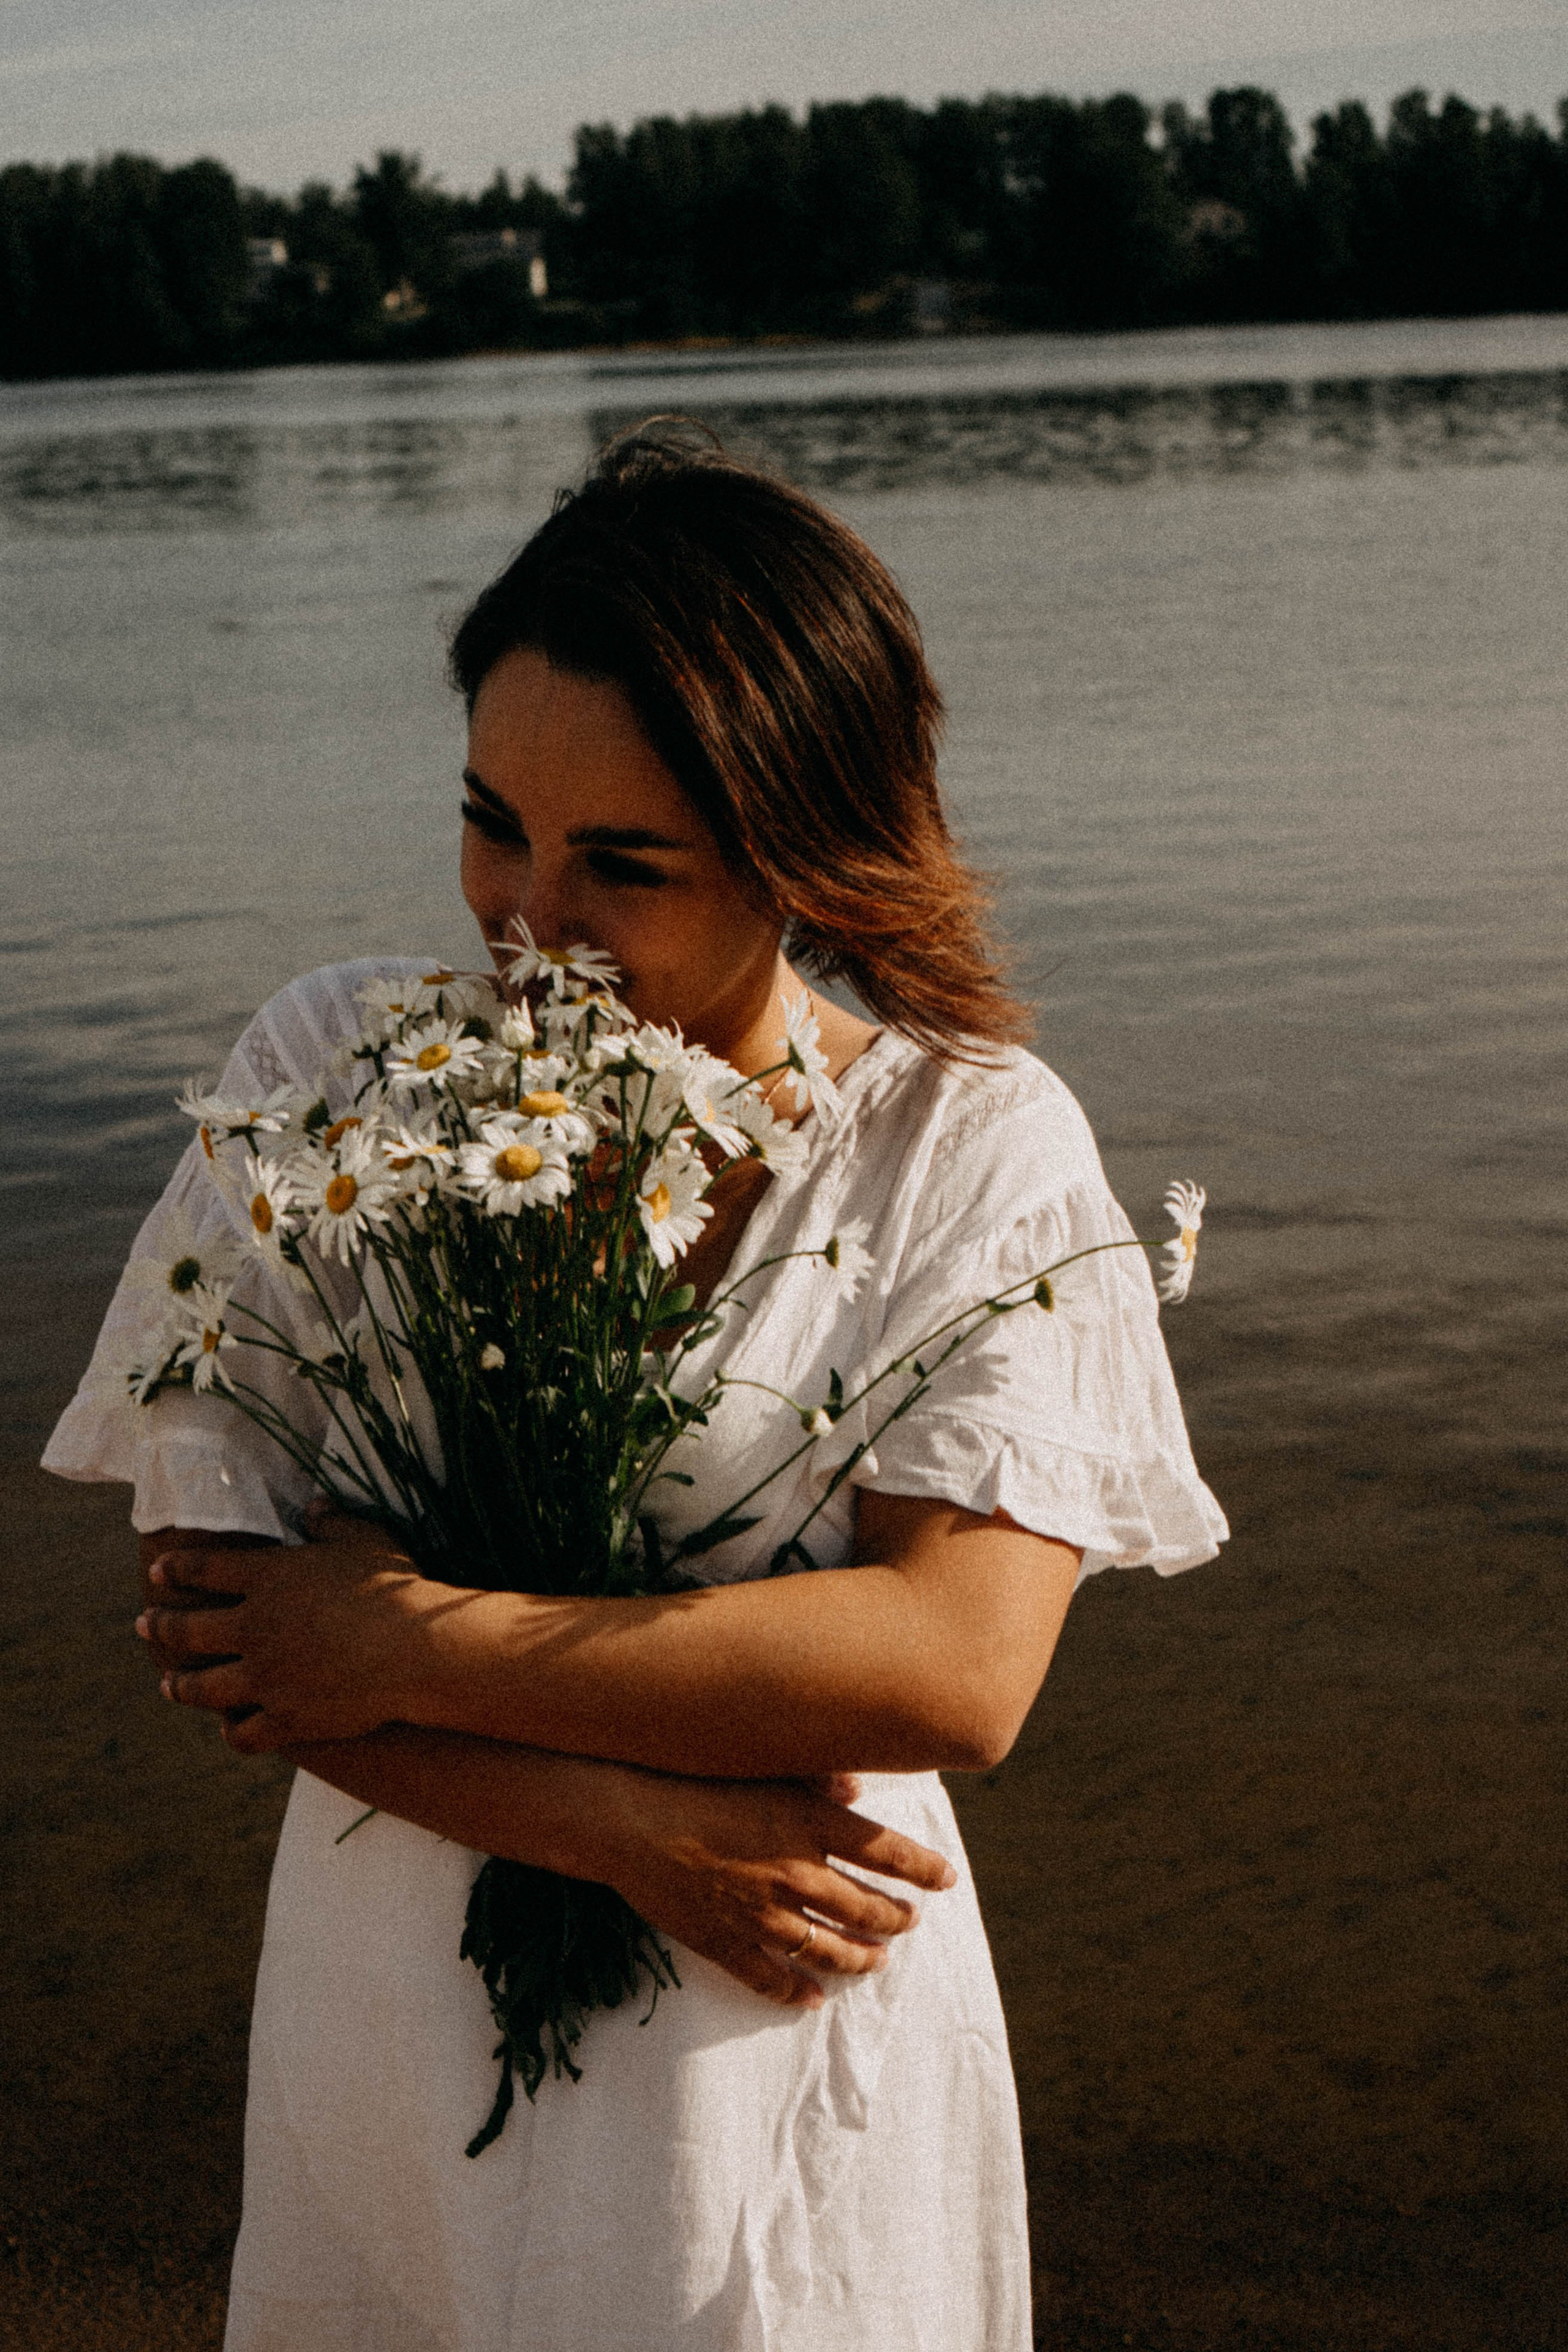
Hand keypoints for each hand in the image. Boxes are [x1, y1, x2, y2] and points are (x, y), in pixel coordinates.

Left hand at [137, 1506, 436, 1747]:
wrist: (419, 1649)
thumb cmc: (396, 1585)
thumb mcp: (366, 1537)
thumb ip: (332, 1520)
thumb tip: (312, 1505)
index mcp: (269, 1577)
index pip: (204, 1569)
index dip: (176, 1569)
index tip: (158, 1572)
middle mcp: (255, 1627)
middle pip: (188, 1629)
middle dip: (159, 1627)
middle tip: (143, 1626)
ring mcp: (267, 1677)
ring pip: (203, 1686)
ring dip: (180, 1686)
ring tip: (167, 1685)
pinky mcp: (287, 1717)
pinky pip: (244, 1732)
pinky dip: (233, 1730)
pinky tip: (230, 1728)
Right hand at [589, 1765, 956, 2009]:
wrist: (626, 1818)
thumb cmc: (692, 1778)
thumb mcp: (761, 1765)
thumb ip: (814, 1777)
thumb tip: (856, 1788)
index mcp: (810, 1824)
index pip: (889, 1852)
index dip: (924, 1868)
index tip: (947, 1878)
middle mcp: (797, 1874)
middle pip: (867, 1908)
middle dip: (896, 1917)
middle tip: (911, 1920)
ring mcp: (764, 1916)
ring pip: (830, 1951)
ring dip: (860, 1959)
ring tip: (878, 1960)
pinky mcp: (726, 1943)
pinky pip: (772, 1980)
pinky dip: (797, 1993)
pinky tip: (813, 1999)